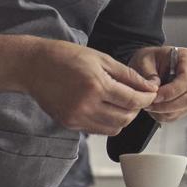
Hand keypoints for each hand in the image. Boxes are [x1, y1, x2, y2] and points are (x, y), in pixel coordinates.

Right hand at [22, 39, 158, 135]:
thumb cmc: (67, 57)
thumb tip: (149, 86)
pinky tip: (106, 107)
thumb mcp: (102, 59)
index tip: (152, 93)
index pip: (132, 100)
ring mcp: (76, 118)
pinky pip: (98, 130)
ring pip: (113, 128)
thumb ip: (128, 75)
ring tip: (122, 102)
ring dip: (124, 118)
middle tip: (138, 97)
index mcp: (96, 85)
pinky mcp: (69, 124)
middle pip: (125, 118)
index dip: (147, 98)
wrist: (34, 66)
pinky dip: (108, 122)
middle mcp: (86, 105)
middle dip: (137, 109)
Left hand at [129, 45, 186, 122]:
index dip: (172, 91)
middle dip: (168, 104)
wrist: (149, 66)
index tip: (155, 96)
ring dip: (166, 111)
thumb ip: (148, 75)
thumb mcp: (143, 61)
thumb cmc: (149, 60)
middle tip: (149, 104)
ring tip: (149, 106)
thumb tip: (155, 90)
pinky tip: (155, 108)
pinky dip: (165, 115)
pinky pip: (181, 113)